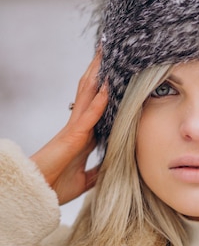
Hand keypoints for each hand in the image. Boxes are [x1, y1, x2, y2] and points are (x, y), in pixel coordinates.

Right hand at [30, 51, 107, 204]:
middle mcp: (78, 127)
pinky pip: (88, 115)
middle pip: (90, 93)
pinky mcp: (72, 137)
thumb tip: (111, 168)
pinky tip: (108, 86)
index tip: (115, 75)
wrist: (37, 195)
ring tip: (105, 54)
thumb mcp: (84, 180)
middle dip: (99, 72)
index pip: (96, 107)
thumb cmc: (54, 186)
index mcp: (82, 136)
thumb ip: (97, 171)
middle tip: (107, 50)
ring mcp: (74, 130)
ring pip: (88, 95)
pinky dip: (99, 100)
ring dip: (98, 75)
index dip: (104, 90)